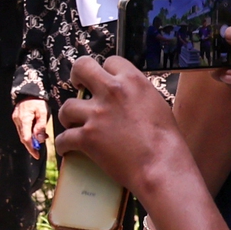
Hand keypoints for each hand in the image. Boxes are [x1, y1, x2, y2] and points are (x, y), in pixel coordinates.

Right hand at [12, 97, 49, 156]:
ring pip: (23, 134)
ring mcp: (16, 119)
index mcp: (24, 119)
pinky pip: (22, 129)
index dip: (31, 148)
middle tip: (40, 150)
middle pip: (23, 138)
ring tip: (41, 138)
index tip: (37, 156)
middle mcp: (17, 120)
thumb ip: (41, 126)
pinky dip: (29, 133)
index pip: (26, 138)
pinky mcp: (16, 118)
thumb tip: (39, 140)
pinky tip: (37, 132)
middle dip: (32, 145)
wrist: (30, 90)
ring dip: (31, 139)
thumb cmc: (38, 100)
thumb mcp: (43, 112)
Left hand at [56, 55, 188, 194]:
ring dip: (68, 116)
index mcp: (132, 81)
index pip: (110, 61)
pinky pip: (64, 137)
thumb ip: (138, 94)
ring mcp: (97, 114)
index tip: (103, 79)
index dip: (106, 70)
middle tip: (78, 86)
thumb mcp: (157, 105)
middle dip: (76, 76)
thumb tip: (127, 93)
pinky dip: (63, 144)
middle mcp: (112, 92)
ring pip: (67, 106)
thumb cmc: (167, 142)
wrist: (161, 168)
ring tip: (72, 122)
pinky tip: (66, 147)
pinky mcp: (87, 137)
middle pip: (81, 67)